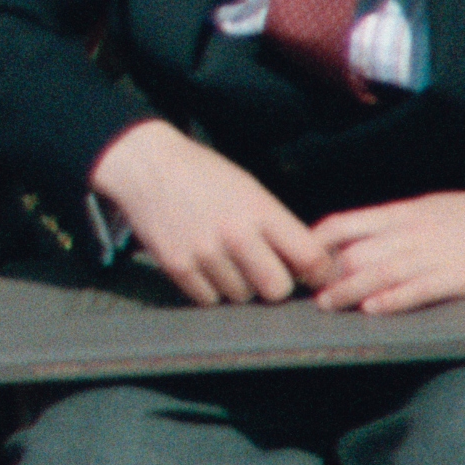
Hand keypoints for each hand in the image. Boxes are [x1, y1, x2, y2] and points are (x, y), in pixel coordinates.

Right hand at [88, 119, 330, 304]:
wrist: (148, 166)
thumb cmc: (204, 176)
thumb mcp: (250, 189)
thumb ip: (277, 226)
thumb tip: (308, 265)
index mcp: (259, 210)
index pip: (309, 258)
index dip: (317, 271)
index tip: (310, 272)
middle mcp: (234, 234)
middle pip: (276, 289)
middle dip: (274, 284)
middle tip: (264, 271)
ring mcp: (203, 253)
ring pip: (241, 296)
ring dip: (238, 284)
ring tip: (225, 259)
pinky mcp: (177, 266)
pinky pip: (209, 299)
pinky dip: (210, 288)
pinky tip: (204, 264)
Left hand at [309, 190, 464, 315]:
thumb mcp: (424, 209)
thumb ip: (390, 223)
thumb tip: (351, 240)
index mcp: (400, 214)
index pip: (343, 224)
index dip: (316, 242)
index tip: (298, 259)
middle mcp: (410, 233)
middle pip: (355, 252)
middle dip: (327, 274)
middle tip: (307, 292)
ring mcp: (434, 255)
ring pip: (380, 272)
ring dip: (349, 290)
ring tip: (328, 305)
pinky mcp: (459, 276)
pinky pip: (420, 289)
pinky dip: (395, 299)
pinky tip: (374, 309)